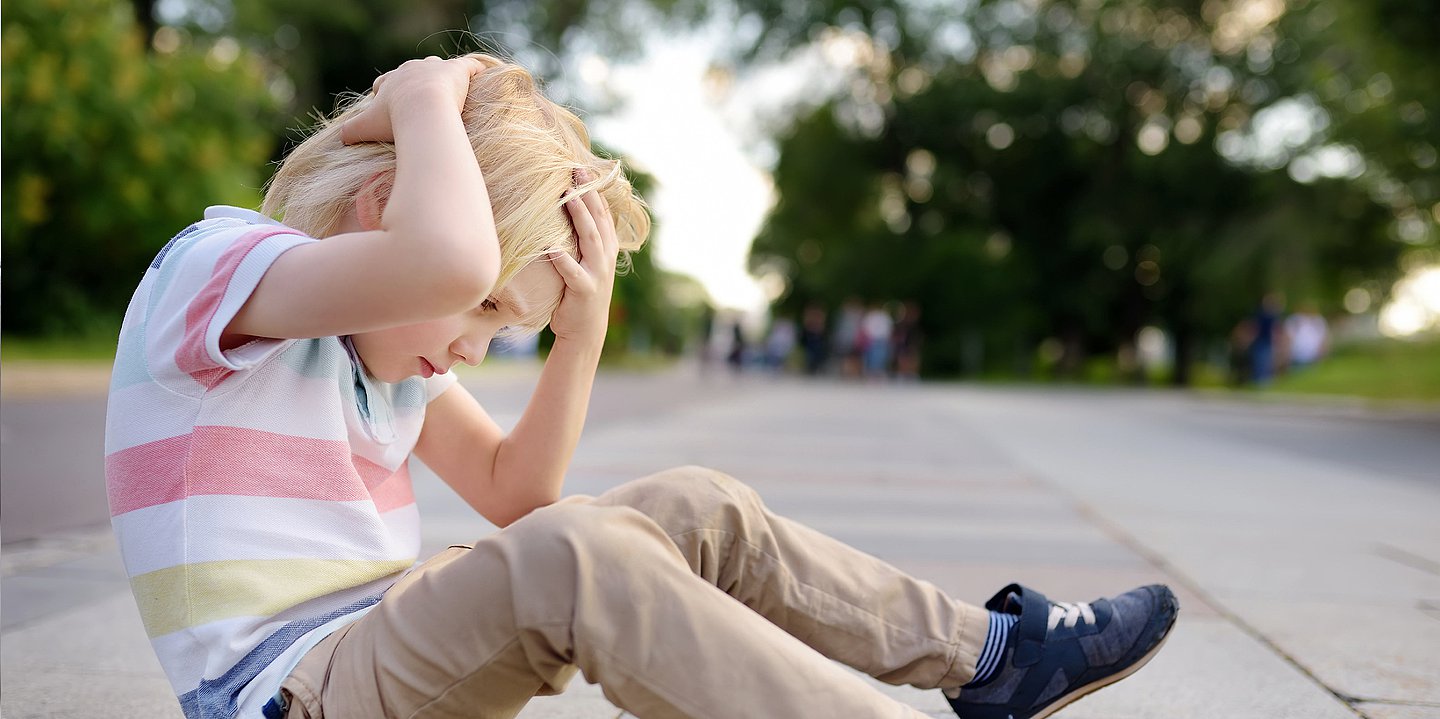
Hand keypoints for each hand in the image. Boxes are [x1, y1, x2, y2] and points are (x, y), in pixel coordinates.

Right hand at [340, 56, 488, 144]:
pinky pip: (468, 66)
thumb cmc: (394, 120)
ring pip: (436, 66)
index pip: (385, 82)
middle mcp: (411, 70)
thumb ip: (350, 132)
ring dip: (440, 75)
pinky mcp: (457, 71)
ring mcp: (435, 68)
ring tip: (447, 90)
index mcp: (391, 81)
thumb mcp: (365, 127)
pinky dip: (473, 71)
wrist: (422, 111)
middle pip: (411, 72)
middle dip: (413, 83)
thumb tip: (340, 139)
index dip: (386, 92)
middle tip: (419, 99)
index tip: (390, 105)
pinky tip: (479, 79)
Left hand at [548, 171, 618, 345]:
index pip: (601, 212)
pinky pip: (573, 273)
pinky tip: (551, 248)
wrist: (585, 330)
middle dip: (587, 194)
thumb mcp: (584, 261)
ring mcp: (597, 273)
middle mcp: (605, 256)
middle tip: (575, 171)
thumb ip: (579, 239)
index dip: (592, 189)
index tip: (580, 167)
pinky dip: (563, 261)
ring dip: (579, 217)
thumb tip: (560, 209)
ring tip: (566, 198)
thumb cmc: (577, 292)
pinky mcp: (585, 290)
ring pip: (589, 239)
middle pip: (597, 219)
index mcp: (606, 247)